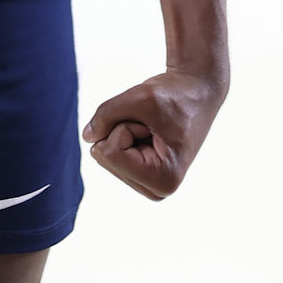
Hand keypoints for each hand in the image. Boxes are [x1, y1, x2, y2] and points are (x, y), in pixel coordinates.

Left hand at [82, 66, 226, 199]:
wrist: (196, 91)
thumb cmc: (175, 95)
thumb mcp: (140, 97)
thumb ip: (106, 114)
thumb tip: (87, 137)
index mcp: (163, 180)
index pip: (110, 154)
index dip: (124, 126)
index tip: (151, 122)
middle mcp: (156, 190)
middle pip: (105, 157)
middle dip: (122, 129)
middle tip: (151, 123)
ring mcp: (147, 185)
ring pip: (105, 155)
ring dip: (123, 130)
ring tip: (151, 126)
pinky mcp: (140, 176)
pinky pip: (108, 152)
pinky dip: (122, 133)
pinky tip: (147, 132)